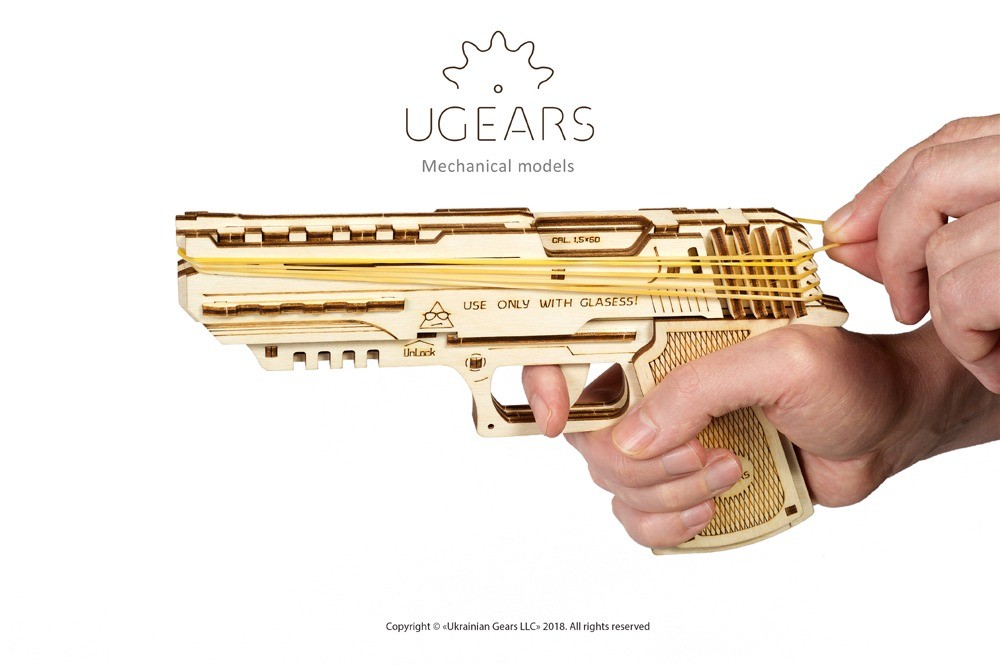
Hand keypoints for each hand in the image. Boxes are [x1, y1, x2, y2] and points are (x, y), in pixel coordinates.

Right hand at [523, 324, 998, 548]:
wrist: (886, 425)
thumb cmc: (843, 374)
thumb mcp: (779, 360)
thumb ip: (699, 390)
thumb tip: (630, 438)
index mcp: (663, 340)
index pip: (574, 350)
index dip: (544, 381)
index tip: (554, 415)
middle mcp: (653, 388)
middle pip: (590, 437)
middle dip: (644, 459)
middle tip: (709, 450)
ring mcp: (665, 439)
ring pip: (613, 484)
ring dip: (669, 491)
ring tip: (732, 469)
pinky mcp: (681, 483)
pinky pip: (637, 520)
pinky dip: (666, 524)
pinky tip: (709, 506)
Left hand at [824, 115, 999, 391]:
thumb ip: (930, 239)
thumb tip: (845, 236)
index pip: (954, 140)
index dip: (886, 189)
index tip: (845, 235)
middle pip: (934, 175)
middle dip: (896, 246)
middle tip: (906, 306)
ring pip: (945, 247)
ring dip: (950, 321)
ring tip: (992, 354)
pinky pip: (965, 296)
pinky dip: (969, 346)